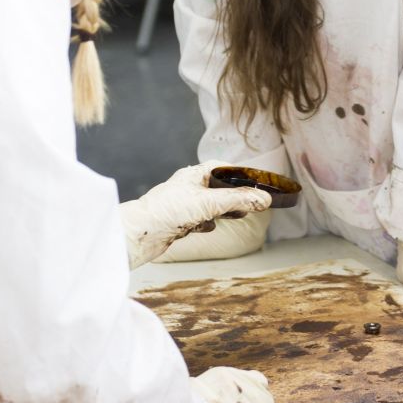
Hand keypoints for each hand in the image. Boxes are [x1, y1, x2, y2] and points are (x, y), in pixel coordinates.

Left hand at [119, 161, 270, 268]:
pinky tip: (208, 228)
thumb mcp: (209, 203)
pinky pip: (198, 220)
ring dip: (223, 210)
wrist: (138, 235)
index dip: (241, 175)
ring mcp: (183, 204)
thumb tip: (264, 199)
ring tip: (239, 214)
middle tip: (253, 201)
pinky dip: (206, 223)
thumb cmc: (167, 211)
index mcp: (194, 174)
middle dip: (235, 195)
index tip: (258, 182)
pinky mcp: (178, 221)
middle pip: (219, 187)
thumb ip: (237, 200)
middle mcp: (188, 187)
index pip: (223, 168)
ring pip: (210, 205)